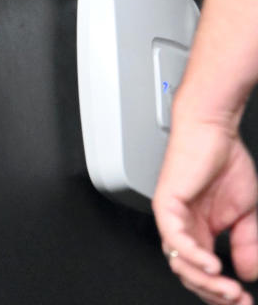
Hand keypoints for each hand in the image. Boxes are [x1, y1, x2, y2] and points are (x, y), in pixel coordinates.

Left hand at [154, 118, 257, 304]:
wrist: (213, 127)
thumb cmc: (224, 160)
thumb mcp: (245, 212)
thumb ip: (245, 243)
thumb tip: (247, 273)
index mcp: (199, 232)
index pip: (204, 274)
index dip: (223, 294)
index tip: (245, 303)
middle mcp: (183, 227)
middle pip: (190, 275)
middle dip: (216, 295)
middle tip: (239, 301)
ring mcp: (172, 216)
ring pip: (179, 262)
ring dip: (206, 282)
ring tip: (228, 289)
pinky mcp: (166, 203)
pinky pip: (173, 238)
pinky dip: (193, 256)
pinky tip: (213, 266)